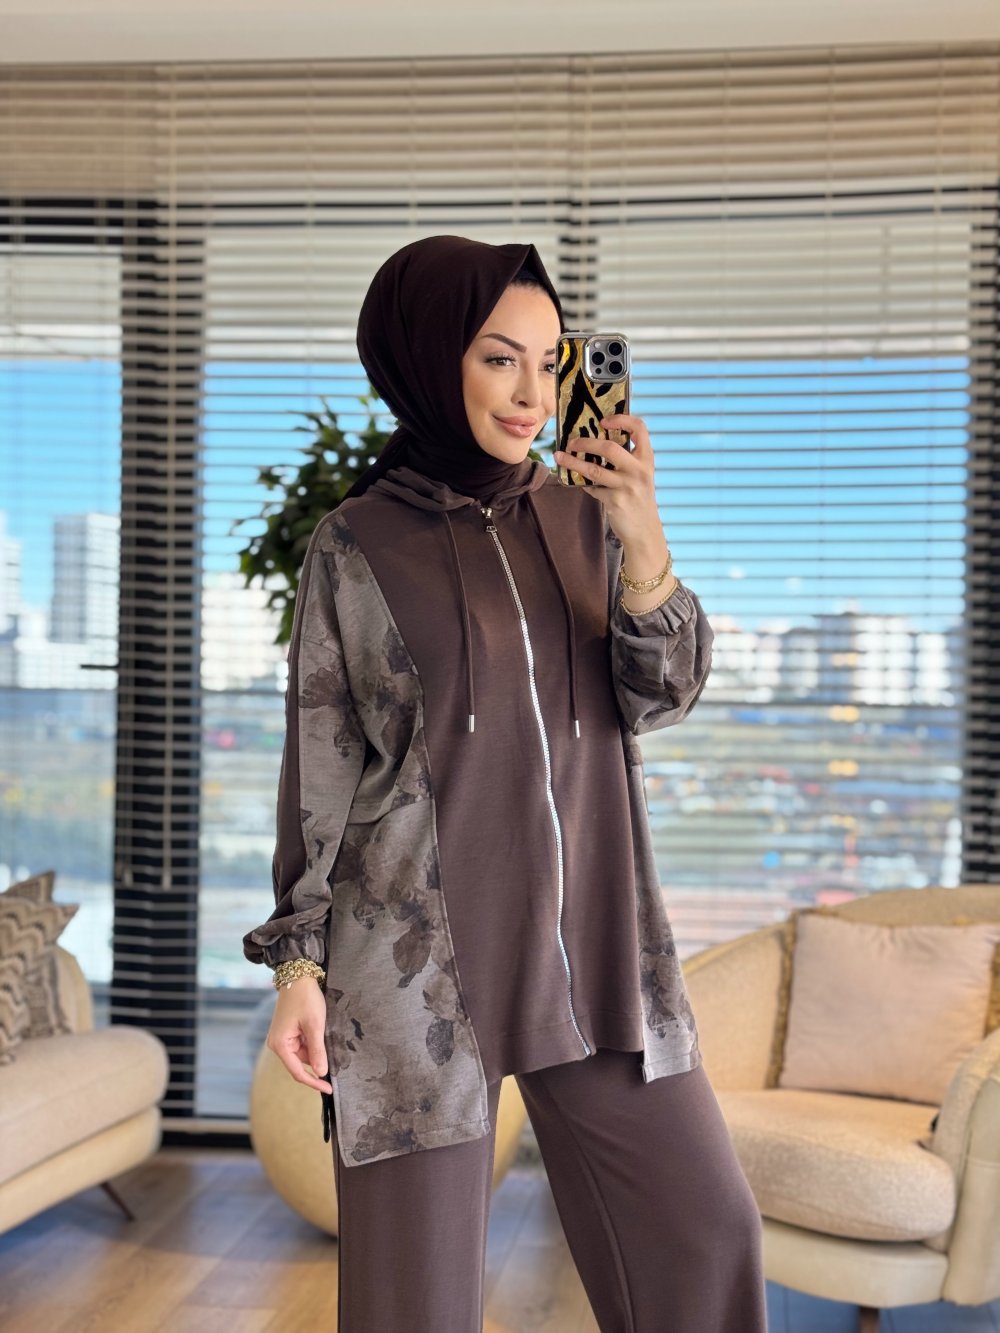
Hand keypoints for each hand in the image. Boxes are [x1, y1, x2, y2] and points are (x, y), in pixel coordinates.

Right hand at [266, 978, 332, 1093]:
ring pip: (303, 1054)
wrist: (298, 976)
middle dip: (317, 1060)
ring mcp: (281, 1038)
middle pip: (300, 1063)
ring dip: (316, 1049)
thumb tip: (321, 1072)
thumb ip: (317, 1051)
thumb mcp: (315, 1025)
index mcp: (280, 1045)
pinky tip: (320, 1032)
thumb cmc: (305, 999)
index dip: (314, 1082)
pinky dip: (313, 1042)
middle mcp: (277, 1044)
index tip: (329, 1089)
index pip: (298, 1073)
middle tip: (333, 1052)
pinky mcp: (287, 1032)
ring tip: (324, 1032)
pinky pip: (301, 1044)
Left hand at [553, 414, 663, 550]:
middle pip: (609, 448)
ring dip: (573, 462)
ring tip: (559, 457)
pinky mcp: (614, 501)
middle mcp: (638, 470)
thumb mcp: (640, 475)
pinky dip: (582, 483)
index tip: (603, 421)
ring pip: (594, 470)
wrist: (644, 530)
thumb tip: (594, 443)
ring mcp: (626, 486)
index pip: (639, 428)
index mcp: (646, 459)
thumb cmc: (638, 498)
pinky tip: (576, 481)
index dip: (621, 419)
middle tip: (571, 442)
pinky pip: (591, 488)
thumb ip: (626, 459)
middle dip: (586, 443)